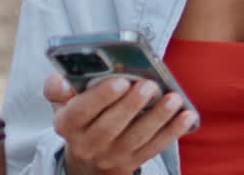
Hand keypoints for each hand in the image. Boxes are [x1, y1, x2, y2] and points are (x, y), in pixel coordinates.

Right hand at [43, 72, 196, 174]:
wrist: (86, 159)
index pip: (81, 111)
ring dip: (157, 118)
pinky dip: (172, 132)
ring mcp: (111, 157)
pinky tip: (186, 115)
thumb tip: (63, 79)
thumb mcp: (61, 102)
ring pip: (135, 138)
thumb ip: (57, 87)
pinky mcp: (131, 163)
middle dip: (132, 105)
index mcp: (67, 125)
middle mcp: (87, 145)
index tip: (120, 81)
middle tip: (150, 85)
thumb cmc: (79, 117)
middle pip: (110, 126)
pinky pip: (154, 148)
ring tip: (172, 98)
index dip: (101, 97)